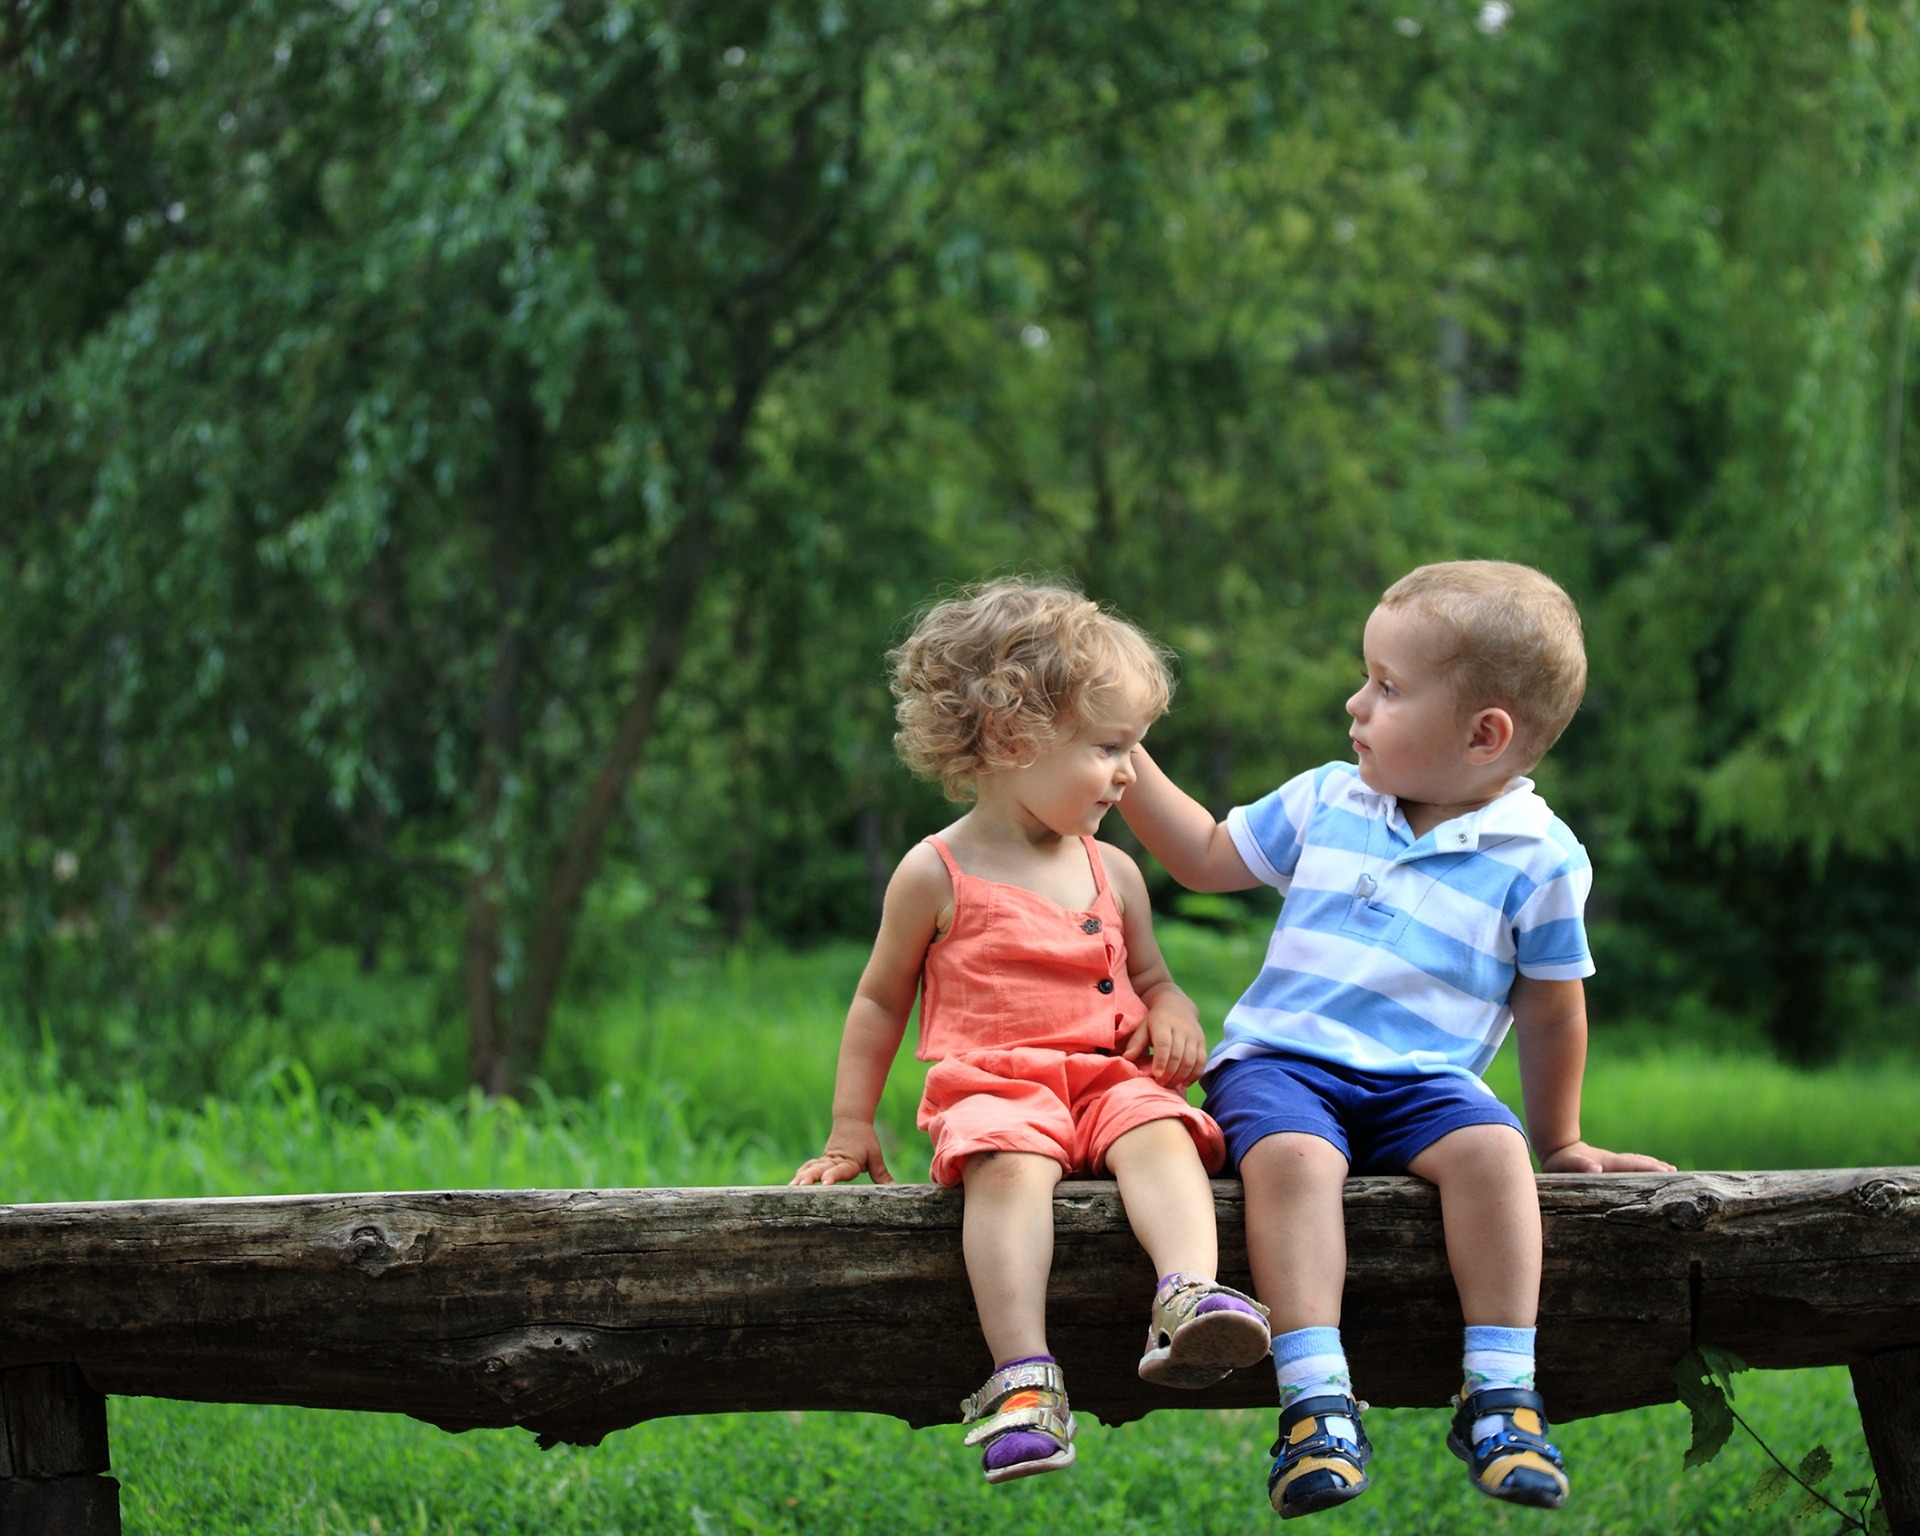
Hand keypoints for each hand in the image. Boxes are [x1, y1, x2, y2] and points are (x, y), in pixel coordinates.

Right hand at [790, 1121, 894, 1185]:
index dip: (833, 1176)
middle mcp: (834, 1161)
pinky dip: (799, 1175)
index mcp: (849, 1161)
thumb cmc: (865, 1141)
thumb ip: (882, 1174)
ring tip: (791, 1188)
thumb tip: (895, 1188)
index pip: (840, 1170)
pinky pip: (808, 1167)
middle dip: (810, 1178)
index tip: (825, 1182)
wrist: (851, 1121)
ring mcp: (825, 1161)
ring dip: (801, 1177)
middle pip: (820, 1169)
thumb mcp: (876, 1156)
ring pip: (810, 1168)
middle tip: (800, 1187)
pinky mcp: (820, 1162)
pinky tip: (790, 1186)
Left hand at [1120, 1004, 1207, 1089]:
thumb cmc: (1156, 1020)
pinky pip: (1202, 1061)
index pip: (1164, 1044)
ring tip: (1170, 1085)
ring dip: (1181, 1076)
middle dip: (1169, 1073)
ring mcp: (1194, 1036)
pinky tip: (1185, 1083)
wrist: (1178, 1005)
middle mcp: (1181, 1029)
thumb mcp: (1143, 1027)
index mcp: (1163, 1024)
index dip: (1161, 1061)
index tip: (1156, 1075)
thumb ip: (1136, 1043)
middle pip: (1178, 1055)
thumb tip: (1126, 1059)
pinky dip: (1194, 1075)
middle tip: (1160, 1084)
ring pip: (1191, 1060)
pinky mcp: (1202, 1042)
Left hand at [1539, 1140, 1675, 1173]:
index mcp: (1606, 1162)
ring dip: (1652, 1165)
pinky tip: (1651, 1171)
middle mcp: (1611, 1161)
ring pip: (1635, 1162)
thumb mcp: (1567, 1165)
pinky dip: (1643, 1166)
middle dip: (1655, 1166)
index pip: (1630, 1165)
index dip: (1647, 1168)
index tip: (1665, 1171)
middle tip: (1675, 1172)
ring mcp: (1611, 1162)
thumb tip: (1597, 1169)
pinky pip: (1629, 1165)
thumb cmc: (1560, 1162)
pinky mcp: (1608, 1165)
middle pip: (1637, 1162)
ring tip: (1670, 1170)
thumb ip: (1580, 1166)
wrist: (1555, 1149)